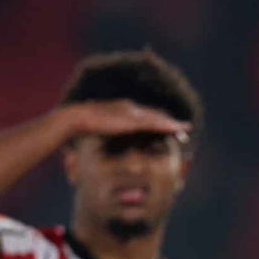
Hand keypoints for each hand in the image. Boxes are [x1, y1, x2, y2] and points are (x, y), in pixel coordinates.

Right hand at [59, 99, 190, 140]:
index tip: (171, 129)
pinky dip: (166, 126)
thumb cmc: (81, 130)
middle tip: (185, 128)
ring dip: (171, 124)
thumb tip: (107, 151)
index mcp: (121, 111)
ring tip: (185, 129)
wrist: (73, 120)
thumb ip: (108, 138)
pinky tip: (176, 129)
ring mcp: (130, 112)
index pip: (145, 117)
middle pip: (154, 115)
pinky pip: (153, 123)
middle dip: (169, 122)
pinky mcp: (130, 119)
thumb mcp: (99, 135)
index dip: (159, 123)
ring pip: (156, 118)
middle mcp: (128, 108)